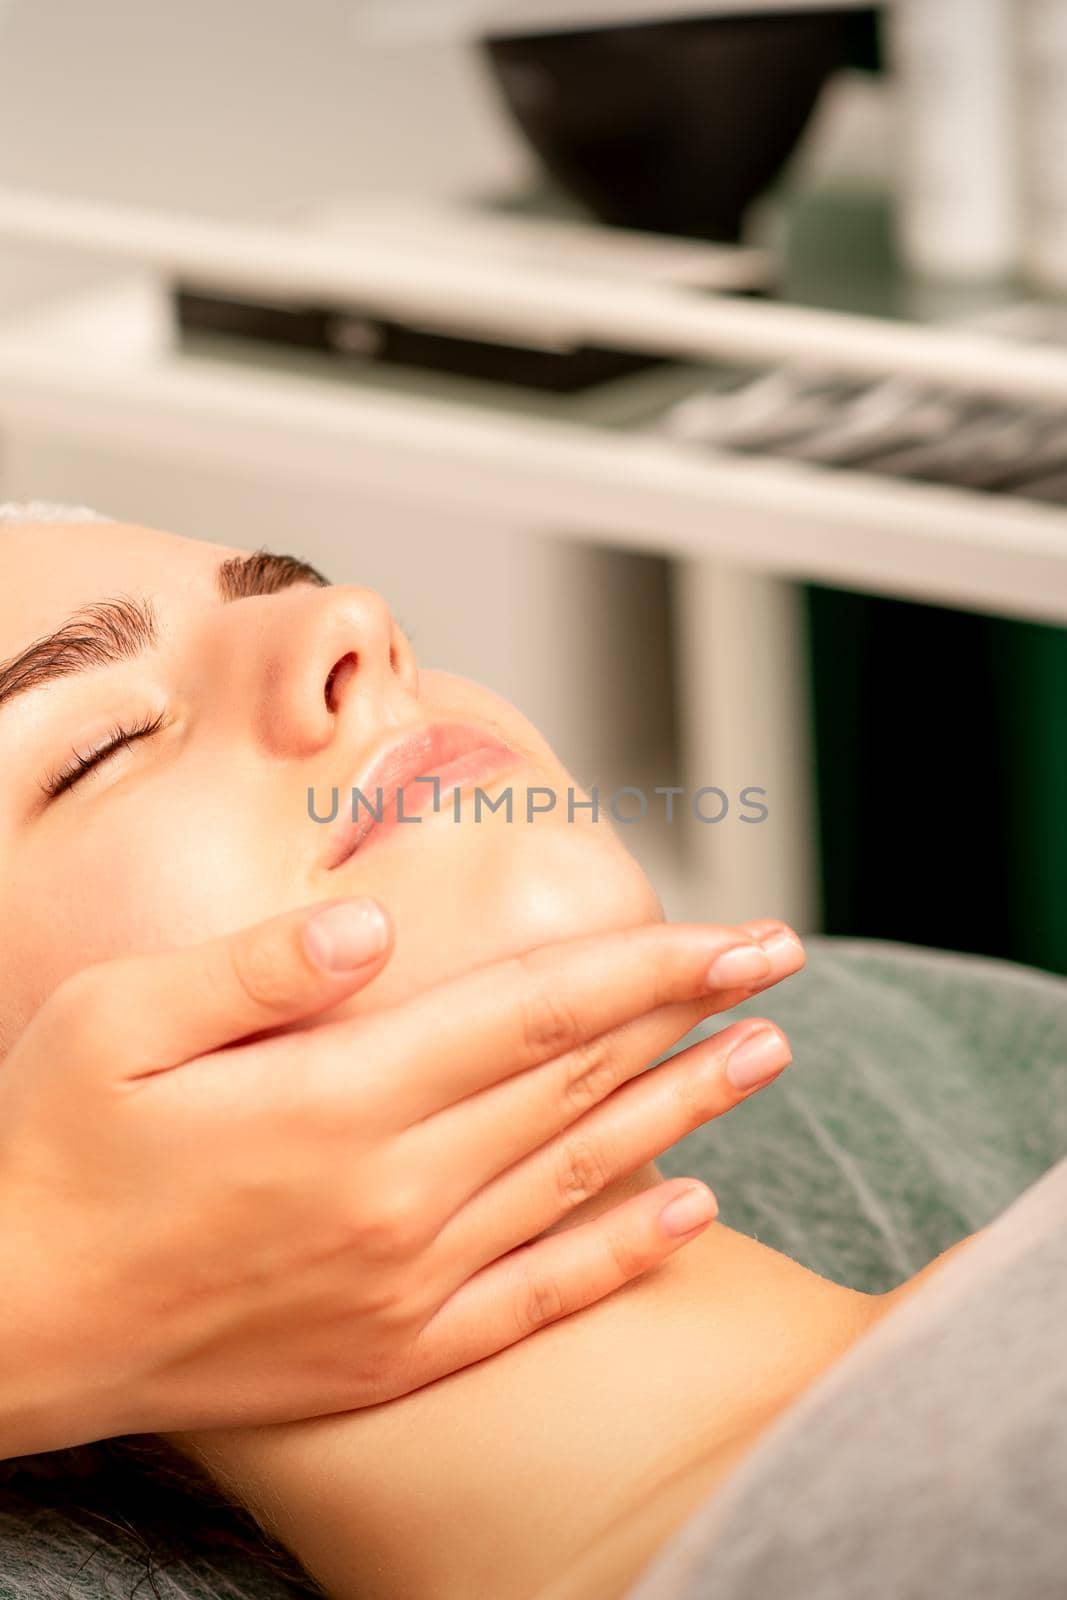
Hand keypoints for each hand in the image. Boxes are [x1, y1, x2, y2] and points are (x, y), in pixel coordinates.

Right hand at [0, 898, 802, 1453]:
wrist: (4, 1331)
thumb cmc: (46, 1156)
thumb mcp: (114, 1022)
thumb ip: (257, 967)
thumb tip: (378, 931)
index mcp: (337, 1100)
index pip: (537, 1012)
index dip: (651, 965)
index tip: (740, 932)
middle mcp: (393, 1196)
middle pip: (579, 1085)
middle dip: (692, 1016)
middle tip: (778, 968)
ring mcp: (401, 1286)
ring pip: (580, 1180)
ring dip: (685, 1114)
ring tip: (765, 1062)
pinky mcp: (389, 1353)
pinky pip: (537, 1300)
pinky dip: (621, 1252)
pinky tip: (690, 1213)